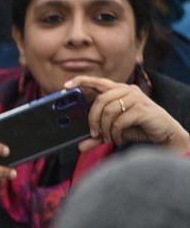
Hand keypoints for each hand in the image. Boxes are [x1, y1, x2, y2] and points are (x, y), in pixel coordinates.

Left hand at [65, 76, 189, 152]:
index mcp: (118, 90)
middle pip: (100, 100)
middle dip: (92, 119)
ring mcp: (136, 97)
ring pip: (108, 111)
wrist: (163, 132)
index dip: (81, 81)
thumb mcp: (113, 131)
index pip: (97, 82)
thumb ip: (97, 137)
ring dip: (105, 129)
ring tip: (109, 138)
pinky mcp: (142, 108)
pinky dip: (116, 133)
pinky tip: (119, 139)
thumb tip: (79, 146)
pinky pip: (120, 121)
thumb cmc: (137, 126)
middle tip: (93, 134)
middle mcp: (126, 90)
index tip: (65, 86)